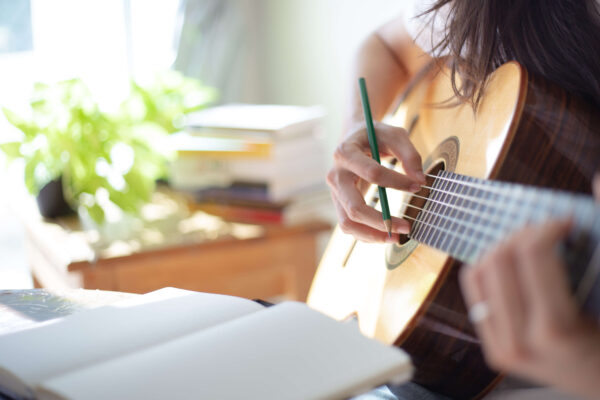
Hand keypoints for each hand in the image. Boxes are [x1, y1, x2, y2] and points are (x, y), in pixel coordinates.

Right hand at [326, 122, 425, 242]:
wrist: (353, 139)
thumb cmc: (374, 136)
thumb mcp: (394, 135)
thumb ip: (410, 154)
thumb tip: (420, 181)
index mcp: (345, 153)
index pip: (372, 173)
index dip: (397, 182)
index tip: (418, 186)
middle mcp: (335, 175)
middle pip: (354, 207)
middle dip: (381, 221)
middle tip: (407, 226)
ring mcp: (335, 193)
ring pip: (348, 223)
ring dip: (372, 235)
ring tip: (396, 237)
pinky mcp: (339, 204)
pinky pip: (349, 226)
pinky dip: (367, 234)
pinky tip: (387, 234)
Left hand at [460, 219, 599, 398]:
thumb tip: (597, 179)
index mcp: (555, 330)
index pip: (532, 256)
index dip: (548, 227)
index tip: (566, 222)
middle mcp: (518, 342)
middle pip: (498, 259)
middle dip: (524, 234)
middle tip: (548, 230)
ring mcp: (500, 347)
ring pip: (478, 271)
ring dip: (503, 248)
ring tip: (531, 246)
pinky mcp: (492, 346)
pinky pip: (474, 291)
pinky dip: (489, 267)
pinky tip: (514, 265)